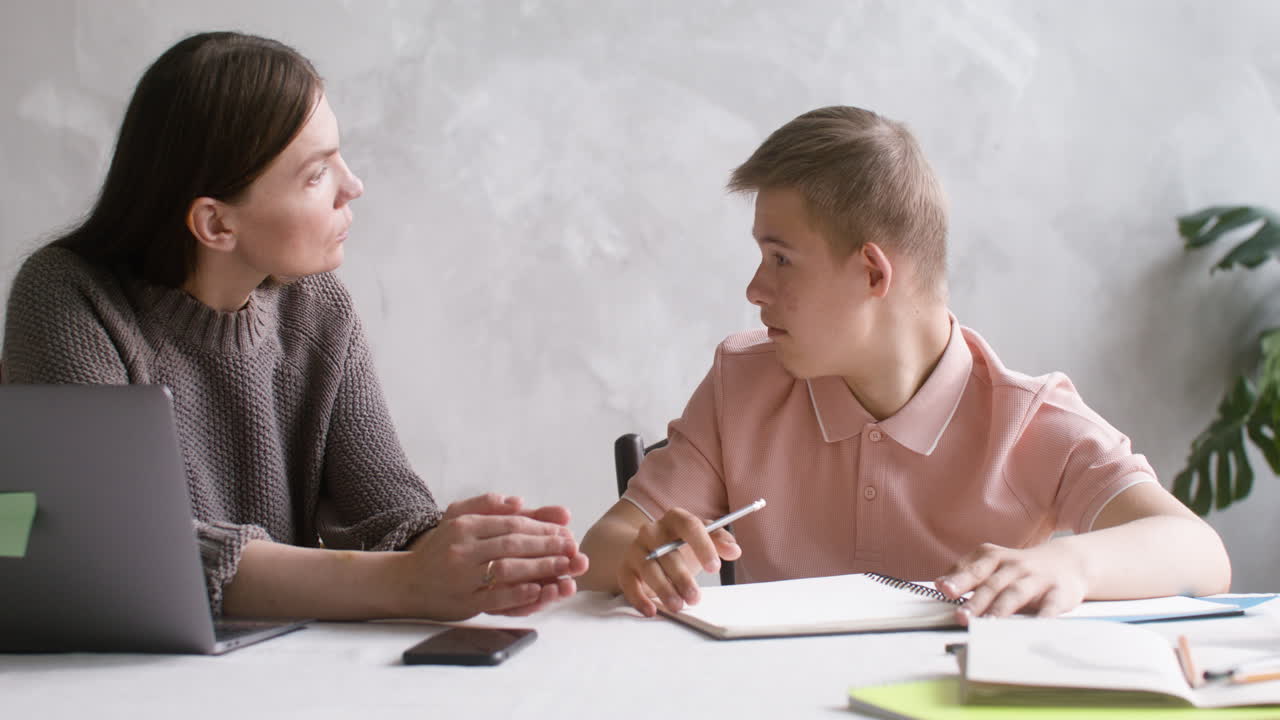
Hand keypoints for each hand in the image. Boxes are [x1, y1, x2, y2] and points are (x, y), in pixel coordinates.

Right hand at [397, 496, 587, 619]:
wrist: (409, 582)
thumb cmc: (442, 548)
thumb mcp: (457, 517)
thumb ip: (487, 506)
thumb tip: (518, 501)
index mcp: (465, 525)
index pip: (512, 524)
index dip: (542, 527)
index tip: (565, 531)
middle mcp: (462, 549)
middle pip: (514, 545)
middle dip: (548, 546)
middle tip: (573, 549)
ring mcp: (462, 577)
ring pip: (507, 569)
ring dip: (540, 569)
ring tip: (565, 568)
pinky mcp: (463, 602)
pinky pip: (495, 597)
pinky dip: (518, 593)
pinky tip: (538, 589)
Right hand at [617, 507, 741, 616]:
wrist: (648, 549)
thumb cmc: (680, 545)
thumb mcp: (702, 539)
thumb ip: (720, 541)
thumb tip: (734, 550)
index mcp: (675, 518)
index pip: (689, 525)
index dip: (703, 546)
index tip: (714, 568)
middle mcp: (652, 531)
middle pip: (667, 552)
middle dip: (682, 577)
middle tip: (696, 597)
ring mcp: (636, 549)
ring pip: (649, 569)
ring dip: (664, 589)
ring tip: (678, 605)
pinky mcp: (625, 568)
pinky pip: (629, 583)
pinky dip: (639, 598)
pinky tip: (651, 610)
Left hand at [935, 541, 1088, 623]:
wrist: (1066, 562)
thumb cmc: (1019, 569)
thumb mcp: (992, 564)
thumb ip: (967, 573)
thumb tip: (939, 584)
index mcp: (994, 557)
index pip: (973, 569)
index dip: (958, 579)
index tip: (943, 589)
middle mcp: (1014, 566)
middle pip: (992, 584)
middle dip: (975, 600)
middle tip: (961, 617)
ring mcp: (1036, 579)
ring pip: (1016, 593)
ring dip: (1001, 609)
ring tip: (988, 624)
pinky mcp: (1059, 593)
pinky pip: (1050, 607)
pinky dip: (1042, 617)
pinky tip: (1034, 628)